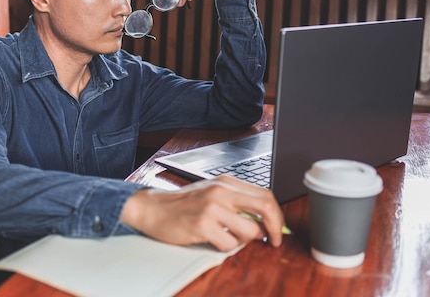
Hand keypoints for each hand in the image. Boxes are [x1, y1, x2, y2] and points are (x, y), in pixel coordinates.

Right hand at [120, 175, 284, 251]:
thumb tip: (264, 218)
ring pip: (250, 230)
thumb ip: (236, 200)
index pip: (266, 195)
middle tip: (274, 240)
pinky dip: (227, 247)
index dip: (277, 215)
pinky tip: (215, 240)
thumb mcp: (212, 193)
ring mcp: (211, 207)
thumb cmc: (183, 204)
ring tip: (232, 238)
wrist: (152, 208)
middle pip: (266, 207)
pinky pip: (230, 244)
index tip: (277, 229)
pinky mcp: (201, 224)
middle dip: (275, 228)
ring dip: (246, 240)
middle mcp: (221, 191)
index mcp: (227, 182)